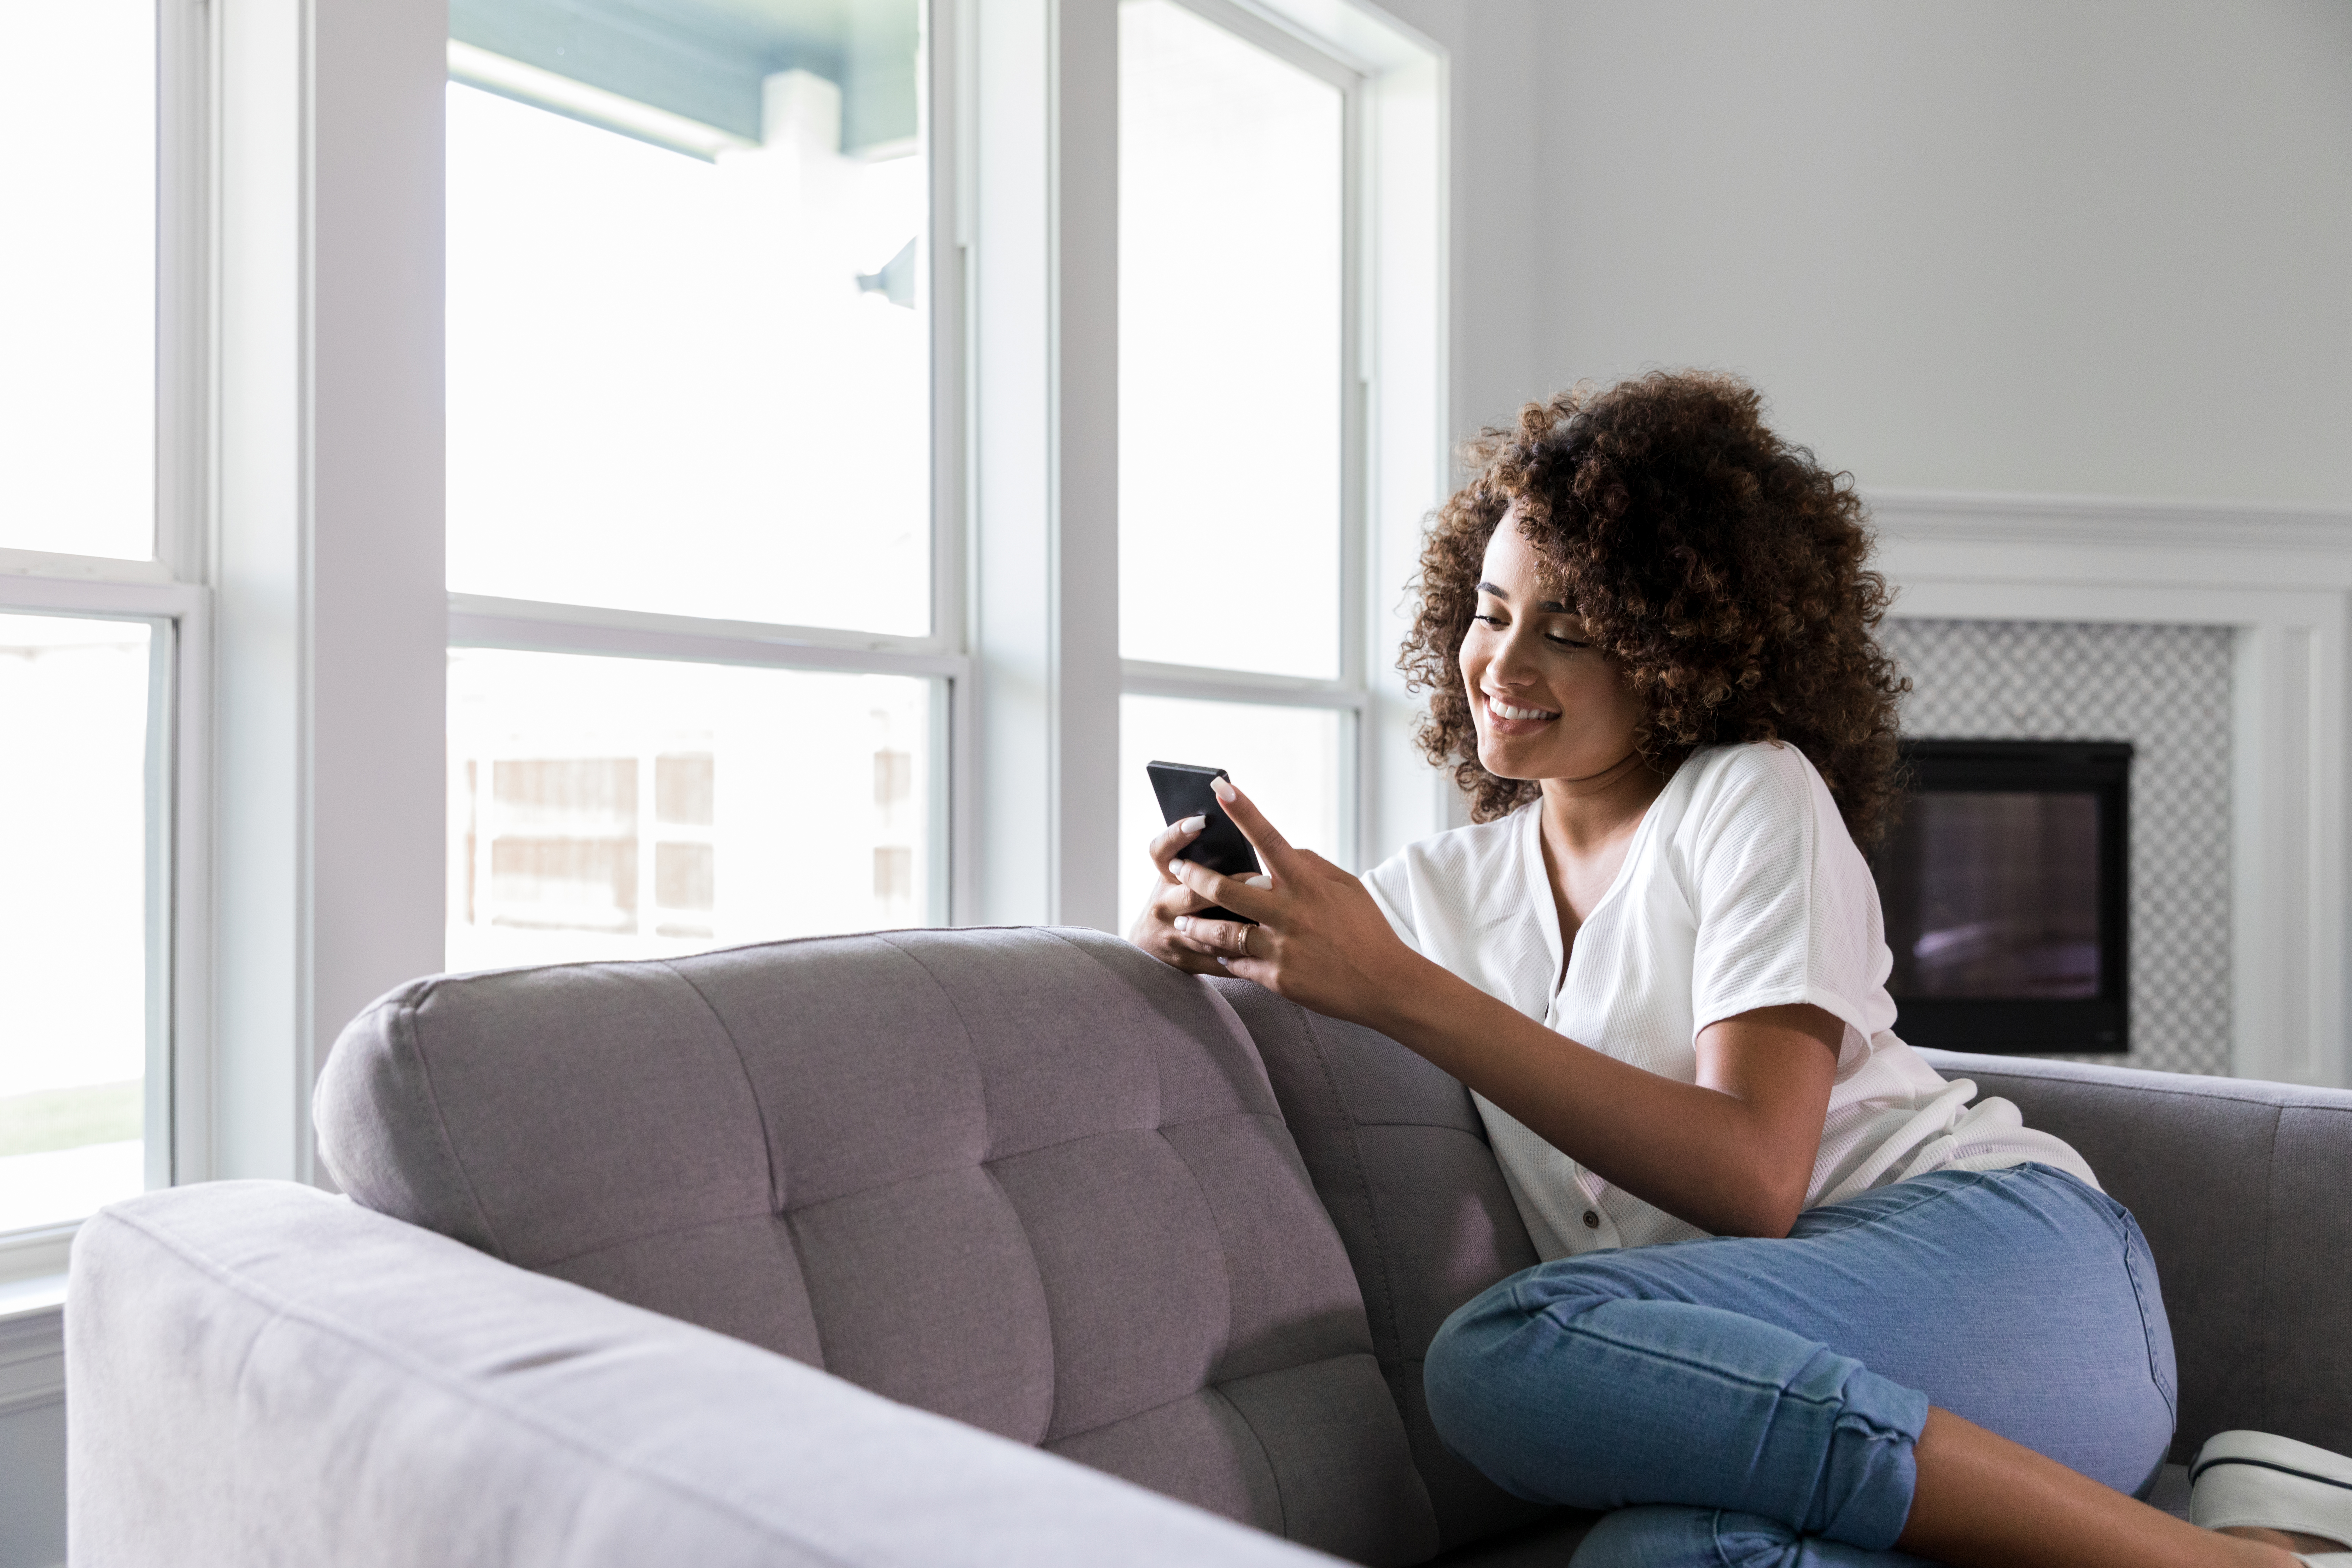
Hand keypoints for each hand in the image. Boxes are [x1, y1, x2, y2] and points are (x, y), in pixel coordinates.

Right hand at [1127, 811, 1272, 975]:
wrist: (1150, 944)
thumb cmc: (1179, 898)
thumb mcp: (1180, 876)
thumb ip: (1206, 859)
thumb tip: (1244, 832)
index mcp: (1165, 876)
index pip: (1162, 850)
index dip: (1177, 835)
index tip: (1202, 821)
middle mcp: (1163, 905)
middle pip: (1193, 895)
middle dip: (1228, 890)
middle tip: (1264, 881)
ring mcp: (1172, 936)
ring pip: (1211, 933)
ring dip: (1243, 927)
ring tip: (1274, 919)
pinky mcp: (1185, 961)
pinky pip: (1220, 960)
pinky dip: (1246, 955)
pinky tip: (1272, 949)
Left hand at [1160, 778, 1425, 1028]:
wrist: (1386, 985)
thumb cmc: (1368, 931)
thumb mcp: (1348, 887)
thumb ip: (1313, 864)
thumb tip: (1285, 849)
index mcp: (1308, 885)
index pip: (1270, 838)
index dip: (1244, 811)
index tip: (1221, 788)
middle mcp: (1290, 913)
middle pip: (1226, 890)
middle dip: (1195, 876)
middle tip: (1178, 870)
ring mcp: (1281, 948)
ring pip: (1222, 933)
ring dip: (1197, 925)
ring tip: (1183, 921)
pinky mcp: (1277, 980)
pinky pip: (1237, 965)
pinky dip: (1224, 957)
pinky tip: (1215, 953)